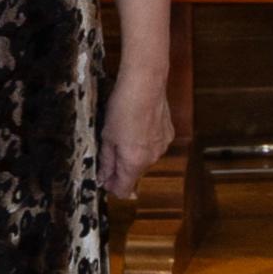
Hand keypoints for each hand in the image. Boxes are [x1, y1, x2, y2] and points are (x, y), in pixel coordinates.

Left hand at [102, 69, 176, 203]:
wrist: (145, 84)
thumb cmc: (123, 108)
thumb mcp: (107, 136)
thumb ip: (107, 161)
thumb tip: (104, 178)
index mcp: (134, 162)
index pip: (124, 189)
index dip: (112, 186)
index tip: (104, 178)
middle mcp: (152, 158)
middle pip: (134, 174)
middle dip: (121, 167)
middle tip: (109, 148)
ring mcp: (162, 146)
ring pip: (144, 159)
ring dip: (133, 153)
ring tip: (124, 132)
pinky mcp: (168, 134)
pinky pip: (153, 145)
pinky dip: (144, 141)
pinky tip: (138, 125)